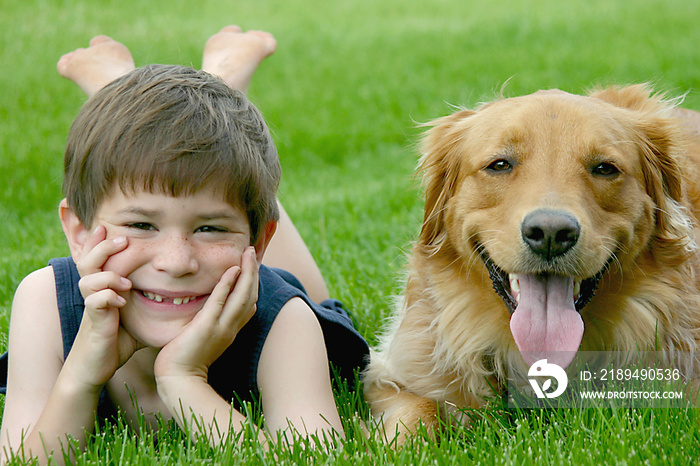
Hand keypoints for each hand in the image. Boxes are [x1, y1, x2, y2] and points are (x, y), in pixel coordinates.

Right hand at [64, 226, 142, 390]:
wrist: (95, 367)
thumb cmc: (118, 340)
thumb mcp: (137, 317)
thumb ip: (150, 303)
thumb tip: (180, 295)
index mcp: (103, 288)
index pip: (98, 258)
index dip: (100, 241)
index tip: (110, 226)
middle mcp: (94, 293)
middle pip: (87, 260)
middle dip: (102, 246)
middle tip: (123, 238)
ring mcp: (92, 307)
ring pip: (88, 278)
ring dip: (108, 276)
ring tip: (127, 282)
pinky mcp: (94, 322)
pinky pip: (94, 302)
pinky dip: (107, 297)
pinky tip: (121, 301)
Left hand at [154, 246, 258, 383]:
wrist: (177, 380)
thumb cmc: (184, 362)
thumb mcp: (202, 340)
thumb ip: (207, 324)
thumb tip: (205, 312)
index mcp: (230, 330)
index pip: (249, 304)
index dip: (253, 284)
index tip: (251, 267)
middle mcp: (231, 328)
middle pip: (250, 296)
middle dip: (253, 272)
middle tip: (252, 252)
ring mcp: (221, 327)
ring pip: (243, 296)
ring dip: (248, 272)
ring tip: (248, 253)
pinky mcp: (207, 327)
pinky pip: (221, 301)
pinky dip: (229, 284)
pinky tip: (233, 269)